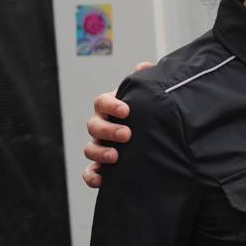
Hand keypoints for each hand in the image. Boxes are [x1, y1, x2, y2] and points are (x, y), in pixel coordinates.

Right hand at [81, 61, 152, 187]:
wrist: (155, 136)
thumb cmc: (148, 113)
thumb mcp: (149, 97)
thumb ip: (146, 81)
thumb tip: (143, 66)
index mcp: (111, 107)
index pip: (102, 102)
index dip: (111, 105)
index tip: (126, 110)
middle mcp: (102, 126)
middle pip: (94, 126)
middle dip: (108, 130)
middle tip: (127, 135)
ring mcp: (100, 146)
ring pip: (89, 148)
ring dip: (100, 152)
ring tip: (116, 156)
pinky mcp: (102, 166)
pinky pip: (90, 172)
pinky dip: (92, 176)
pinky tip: (102, 180)